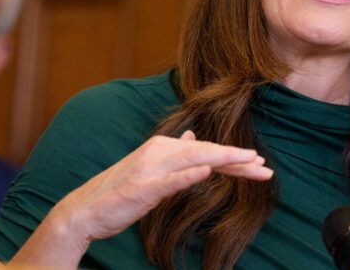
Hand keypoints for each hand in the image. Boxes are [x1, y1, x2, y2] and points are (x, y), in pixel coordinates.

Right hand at [54, 130, 271, 242]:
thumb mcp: (149, 170)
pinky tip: (209, 171)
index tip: (258, 163)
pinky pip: (170, 179)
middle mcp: (158, 152)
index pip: (205, 150)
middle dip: (238, 159)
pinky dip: (189, 174)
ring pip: (194, 159)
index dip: (233, 157)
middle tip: (266, 167)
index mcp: (162, 148)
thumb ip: (172, 154)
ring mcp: (149, 169)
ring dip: (224, 159)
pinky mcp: (141, 187)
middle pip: (206, 152)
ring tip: (249, 161)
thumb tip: (192, 137)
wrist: (84, 212)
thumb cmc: (118, 194)